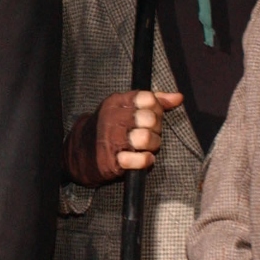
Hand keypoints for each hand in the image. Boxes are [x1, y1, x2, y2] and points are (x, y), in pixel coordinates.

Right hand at [62, 90, 182, 185]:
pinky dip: (146, 161)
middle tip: (150, 133)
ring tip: (146, 147)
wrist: (81, 152)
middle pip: (150, 118)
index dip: (156, 109)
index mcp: (118, 103)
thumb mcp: (126, 108)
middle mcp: (114, 119)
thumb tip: (178, 97)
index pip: (147, 98)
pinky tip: (143, 159)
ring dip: (152, 145)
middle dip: (156, 128)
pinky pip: (140, 160)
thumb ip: (154, 101)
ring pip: (146, 138)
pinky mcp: (113, 161)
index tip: (152, 115)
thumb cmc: (110, 128)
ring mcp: (112, 140)